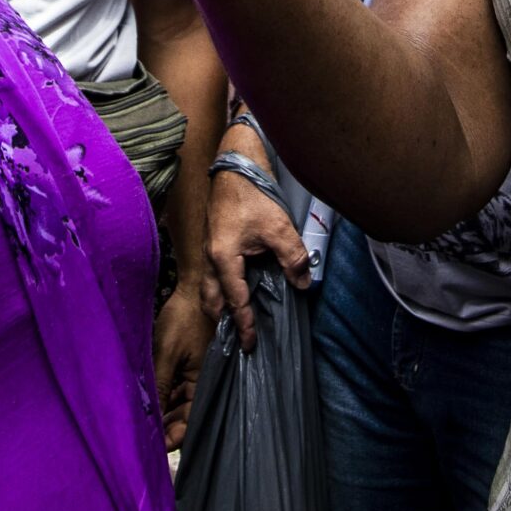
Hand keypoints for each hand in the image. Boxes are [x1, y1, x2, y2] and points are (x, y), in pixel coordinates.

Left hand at [152, 289, 212, 449]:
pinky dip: (163, 396)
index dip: (173, 438)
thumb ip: (160, 386)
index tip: (153, 450)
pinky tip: (146, 403)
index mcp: (204, 383)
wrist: (196, 287)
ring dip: (162, 413)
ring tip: (139, 425)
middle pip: (183, 416)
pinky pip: (175, 387)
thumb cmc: (184, 319)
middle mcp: (202, 382)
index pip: (189, 422)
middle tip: (140, 441)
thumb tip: (149, 417)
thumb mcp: (167, 354)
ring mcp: (195, 373)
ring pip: (177, 403)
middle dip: (164, 429)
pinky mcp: (187, 364)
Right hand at [200, 131, 312, 348]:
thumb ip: (292, 258)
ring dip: (219, 306)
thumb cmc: (253, 194)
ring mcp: (208, 249)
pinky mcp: (213, 241)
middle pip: (212, 300)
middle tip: (238, 337)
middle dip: (223, 320)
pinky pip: (212, 276)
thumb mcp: (278, 227)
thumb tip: (302, 284)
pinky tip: (234, 289)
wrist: (235, 165)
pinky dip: (220, 290)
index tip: (250, 344)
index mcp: (223, 258)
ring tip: (234, 319)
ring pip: (209, 288)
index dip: (245, 323)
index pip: (235, 300)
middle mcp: (210, 257)